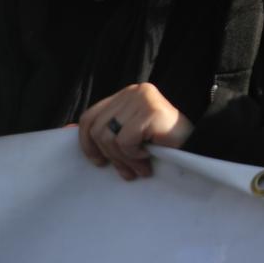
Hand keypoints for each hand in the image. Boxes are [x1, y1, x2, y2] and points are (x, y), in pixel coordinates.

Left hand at [78, 82, 193, 181]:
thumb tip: (65, 131)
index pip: (90, 116)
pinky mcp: (151, 110)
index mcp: (126, 95)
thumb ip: (107, 131)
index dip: (87, 142)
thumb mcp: (129, 135)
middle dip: (110, 156)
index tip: (98, 162)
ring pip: (109, 137)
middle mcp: (133, 91)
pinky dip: (135, 155)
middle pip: (97, 129)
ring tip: (140, 166)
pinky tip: (149, 156)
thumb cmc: (164, 145)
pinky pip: (126, 140)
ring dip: (124, 159)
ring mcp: (142, 98)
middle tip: (127, 171)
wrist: (198, 148)